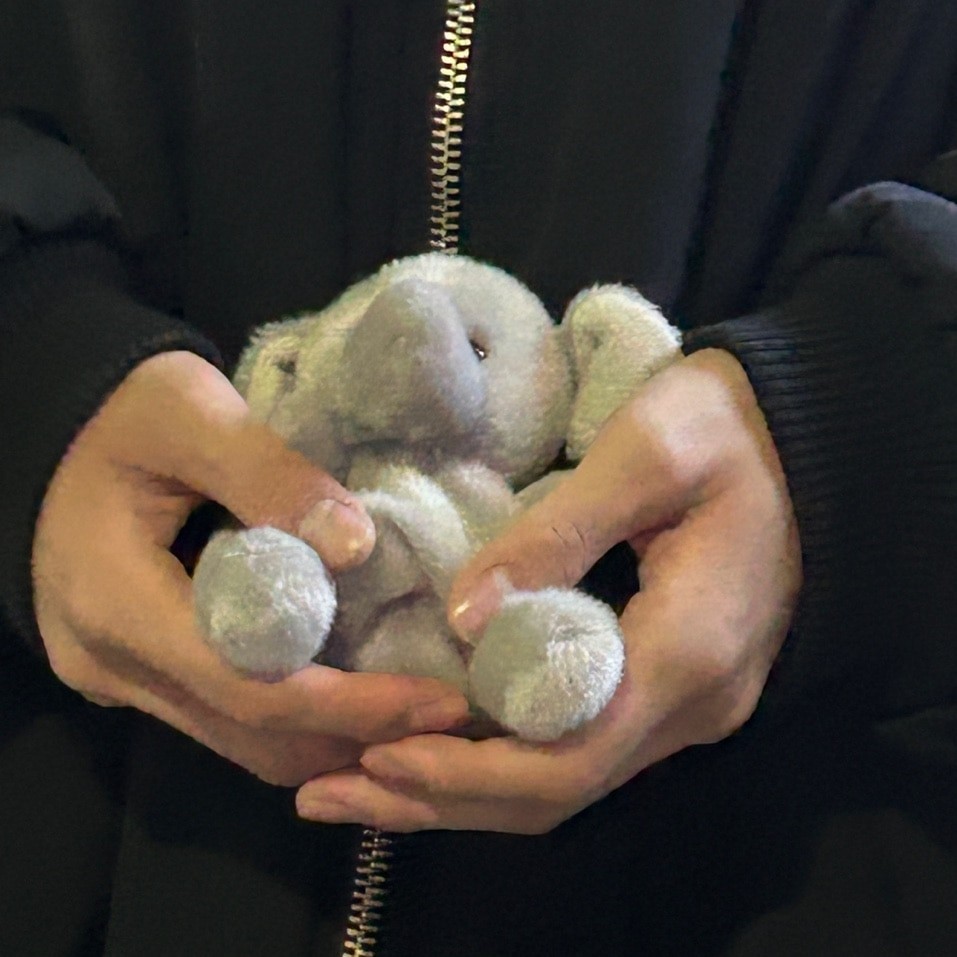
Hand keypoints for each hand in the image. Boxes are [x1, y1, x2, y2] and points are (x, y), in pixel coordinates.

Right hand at [32, 351, 467, 785]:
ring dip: (331, 737)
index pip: (248, 687)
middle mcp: (114, 665)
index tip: (436, 699)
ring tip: (416, 711)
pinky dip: (297, 718)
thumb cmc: (121, 414)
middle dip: (356, 734)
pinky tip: (354, 693)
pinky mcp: (140, 675)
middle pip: (250, 734)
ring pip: (240, 741)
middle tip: (447, 713)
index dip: (350, 704)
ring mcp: (122, 680)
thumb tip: (355, 544)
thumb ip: (266, 473)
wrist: (56, 437)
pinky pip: (226, 720)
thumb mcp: (188, 412)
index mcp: (118, 603)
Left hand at [295, 349, 801, 829]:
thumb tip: (465, 615)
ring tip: (364, 782)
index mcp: (689, 651)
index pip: (570, 758)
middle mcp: (694, 705)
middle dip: (447, 799)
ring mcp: (689, 706)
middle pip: (560, 790)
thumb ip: (557, 535)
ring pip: (569, 780)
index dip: (468, 772)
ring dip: (468, 792)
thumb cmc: (725, 427)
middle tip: (336, 789)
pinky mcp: (673, 690)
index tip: (377, 757)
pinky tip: (442, 747)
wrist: (798, 438)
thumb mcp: (643, 456)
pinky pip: (581, 748)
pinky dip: (506, 760)